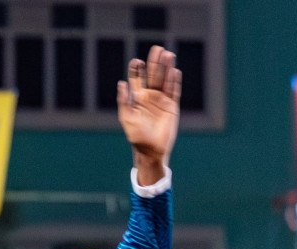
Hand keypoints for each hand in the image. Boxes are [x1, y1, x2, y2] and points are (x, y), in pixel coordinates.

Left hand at [118, 46, 180, 176]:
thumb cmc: (136, 135)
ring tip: (168, 54)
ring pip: (165, 80)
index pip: (138, 79)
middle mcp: (150, 97)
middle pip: (154, 75)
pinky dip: (175, 82)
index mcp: (138, 98)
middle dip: (155, 62)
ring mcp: (162, 101)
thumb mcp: (126, 117)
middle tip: (157, 48)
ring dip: (167, 68)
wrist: (151, 150)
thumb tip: (121, 82)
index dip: (137, 69)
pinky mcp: (172, 107)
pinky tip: (175, 71)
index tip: (137, 61)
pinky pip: (175, 91)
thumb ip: (124, 100)